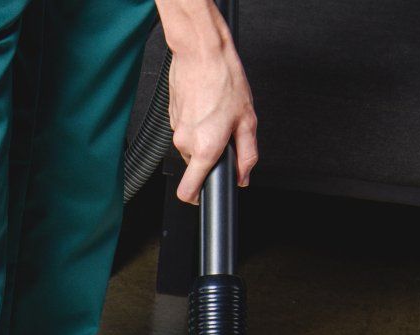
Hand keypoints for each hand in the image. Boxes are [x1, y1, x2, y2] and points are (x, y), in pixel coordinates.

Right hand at [159, 1, 258, 204]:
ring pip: (191, 148)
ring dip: (205, 139)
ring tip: (218, 115)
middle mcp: (186, 143)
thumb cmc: (224, 80)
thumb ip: (247, 154)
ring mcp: (176, 130)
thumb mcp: (247, 120)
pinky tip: (208, 106)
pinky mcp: (172, 118)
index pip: (188, 192)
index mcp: (205, 148)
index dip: (198, 197)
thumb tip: (244, 175)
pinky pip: (186, 131)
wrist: (201, 53)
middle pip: (196, 166)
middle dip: (211, 157)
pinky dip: (197, 125)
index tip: (206, 193)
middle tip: (226, 134)